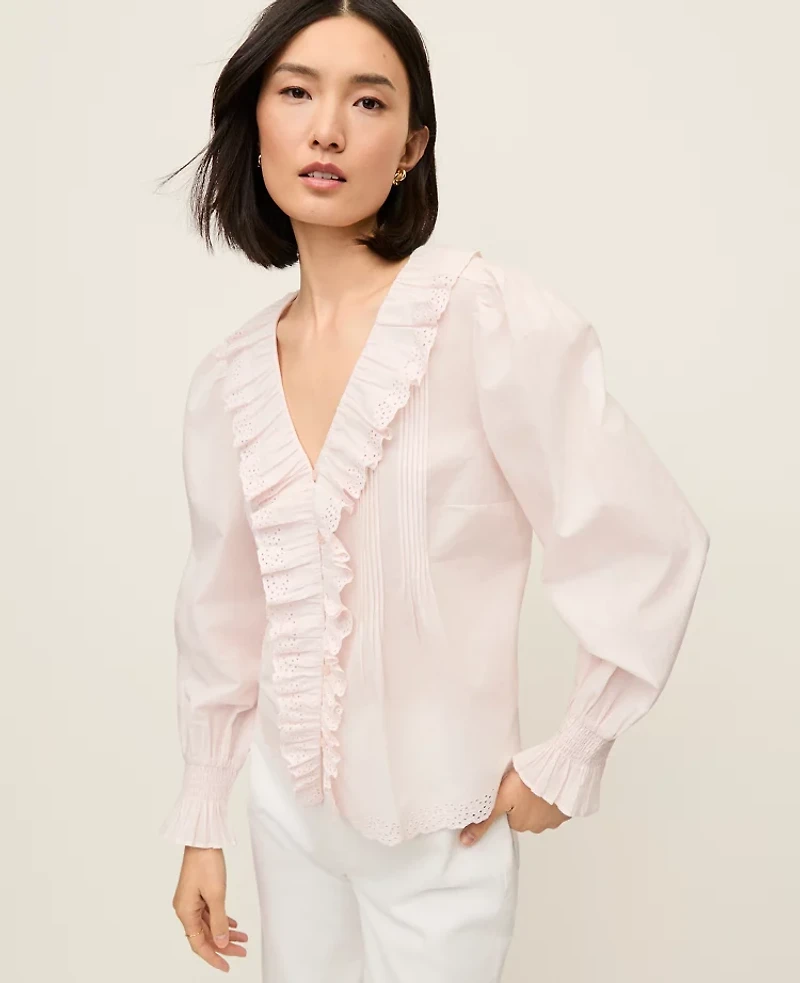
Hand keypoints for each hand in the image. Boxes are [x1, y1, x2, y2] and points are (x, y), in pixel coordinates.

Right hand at [171, 846, 248, 972]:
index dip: (213, 957)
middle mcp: (185, 909)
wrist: (203, 839)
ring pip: (209, 924)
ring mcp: (191, 901)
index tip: (227, 966)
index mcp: (185, 912)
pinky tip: (233, 923)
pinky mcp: (197, 892)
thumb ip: (219, 921)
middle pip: (205, 935)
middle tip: (242, 951)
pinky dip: (221, 919)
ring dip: (225, 931)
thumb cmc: (206, 863)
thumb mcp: (216, 895)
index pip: (198, 944)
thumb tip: (221, 942)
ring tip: (243, 937)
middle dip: (224, 944)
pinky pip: (209, 912)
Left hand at [459, 767, 570, 844]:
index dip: (506, 804)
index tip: (506, 793)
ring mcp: (552, 819)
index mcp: (519, 825)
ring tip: (533, 783)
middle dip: (521, 803)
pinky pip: (554, 806)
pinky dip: (551, 798)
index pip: (507, 817)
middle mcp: (537, 826)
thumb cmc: (528, 782)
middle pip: (523, 816)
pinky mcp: (564, 809)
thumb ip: (484, 820)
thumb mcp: (501, 799)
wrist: (558, 771)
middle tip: (519, 785)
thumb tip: (466, 841)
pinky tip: (547, 786)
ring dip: (536, 800)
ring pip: (539, 811)